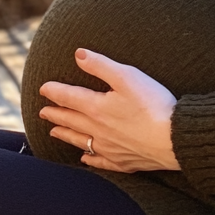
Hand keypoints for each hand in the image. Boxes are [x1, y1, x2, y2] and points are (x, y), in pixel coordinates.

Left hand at [39, 49, 179, 172]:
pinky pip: (99, 161)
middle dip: (55, 114)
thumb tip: (78, 54)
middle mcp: (99, 129)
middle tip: (42, 112)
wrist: (172, 139)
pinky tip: (85, 158)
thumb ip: (101, 65)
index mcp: (98, 107)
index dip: (55, 91)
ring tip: (54, 132)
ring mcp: (109, 148)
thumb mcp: (127, 76)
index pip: (69, 97)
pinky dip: (89, 159)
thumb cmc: (152, 104)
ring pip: (81, 140)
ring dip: (66, 135)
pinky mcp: (123, 161)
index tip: (43, 88)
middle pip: (71, 120)